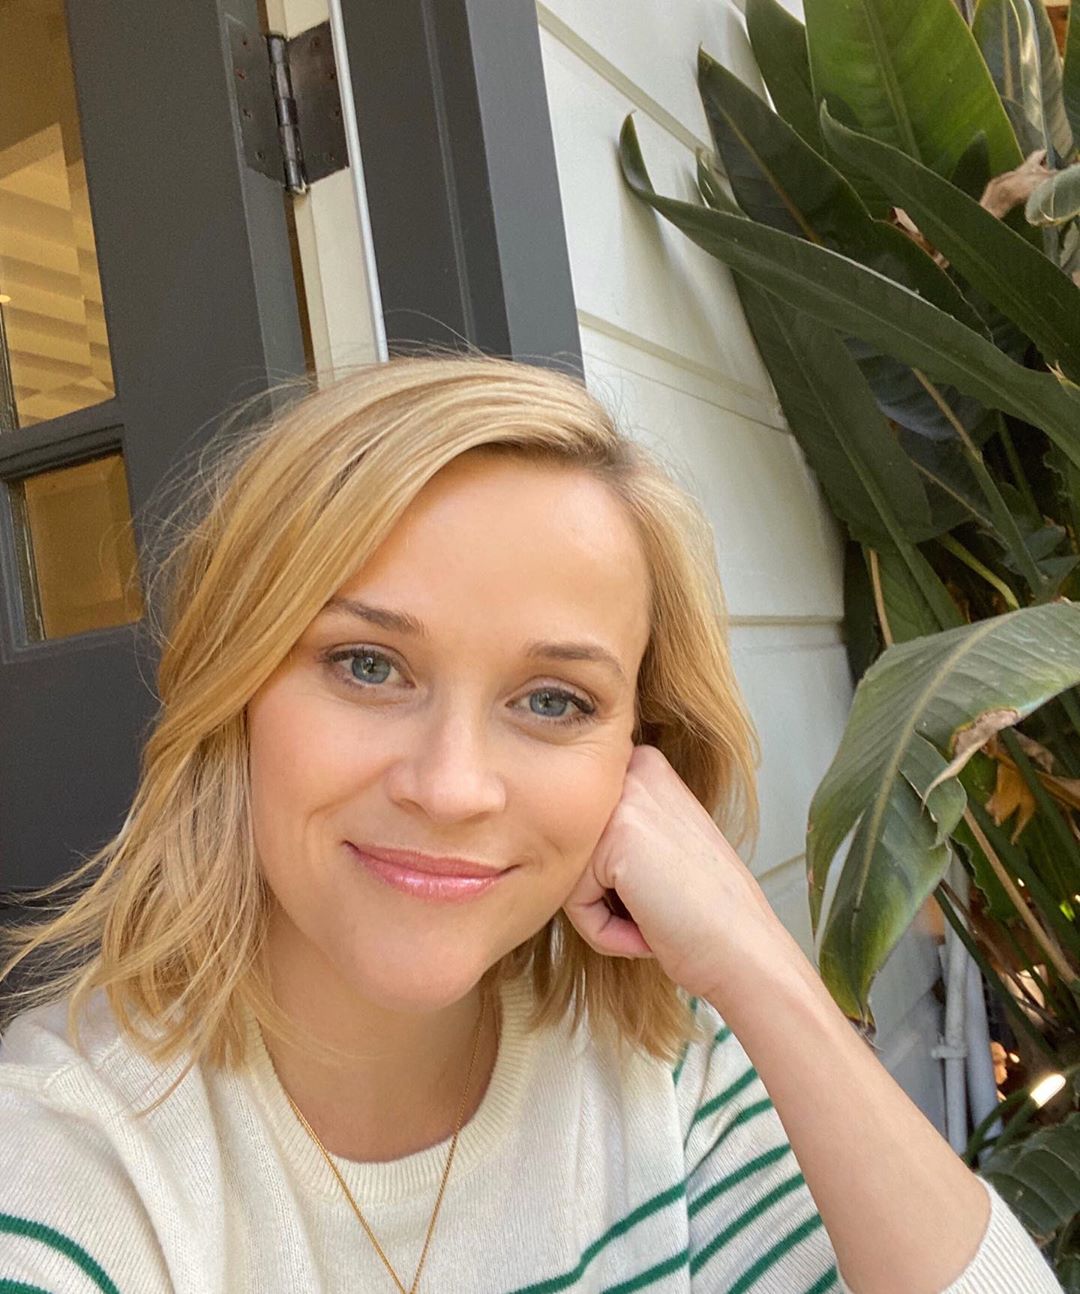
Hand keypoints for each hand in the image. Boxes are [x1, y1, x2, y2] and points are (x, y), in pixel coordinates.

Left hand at [561, 744, 782, 1000]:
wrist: (745, 952)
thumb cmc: (707, 914)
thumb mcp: (661, 840)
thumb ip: (615, 825)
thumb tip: (550, 832)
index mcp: (645, 765)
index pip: (579, 824)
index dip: (611, 874)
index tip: (658, 887)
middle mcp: (634, 769)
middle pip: (571, 845)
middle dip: (602, 892)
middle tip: (656, 907)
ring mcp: (625, 799)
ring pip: (567, 872)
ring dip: (602, 914)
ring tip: (654, 917)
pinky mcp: (614, 839)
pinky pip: (573, 901)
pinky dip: (603, 931)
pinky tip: (649, 929)